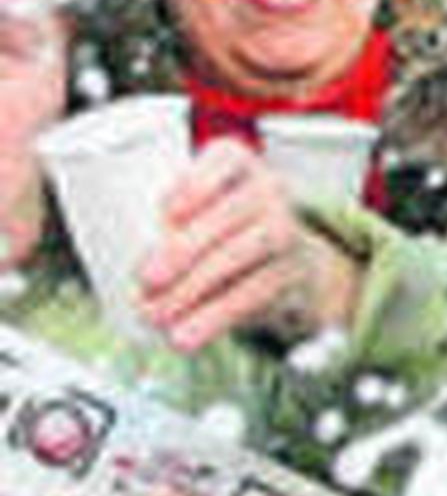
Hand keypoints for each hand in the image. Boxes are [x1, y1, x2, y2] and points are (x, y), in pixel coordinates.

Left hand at [137, 142, 355, 351]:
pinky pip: (252, 297)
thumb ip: (161, 216)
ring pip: (240, 258)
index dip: (196, 183)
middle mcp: (268, 189)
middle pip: (230, 214)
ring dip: (193, 289)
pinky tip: (187, 336)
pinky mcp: (288, 275)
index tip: (165, 210)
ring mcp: (285, 231)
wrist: (288, 260)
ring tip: (156, 314)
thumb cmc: (222, 228)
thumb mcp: (199, 206)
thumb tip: (109, 250)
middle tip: (146, 277)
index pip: (225, 159)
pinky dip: (214, 318)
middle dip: (185, 248)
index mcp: (238, 162)